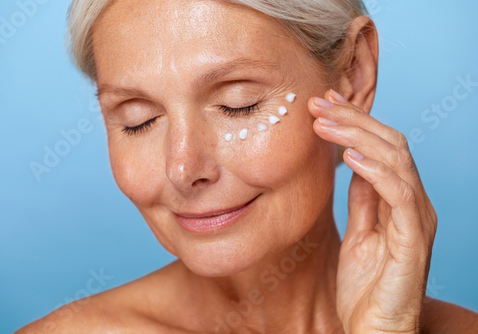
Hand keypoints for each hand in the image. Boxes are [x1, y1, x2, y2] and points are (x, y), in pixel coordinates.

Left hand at [309, 89, 437, 332]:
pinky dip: (374, 170)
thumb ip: (362, 199)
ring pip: (396, 159)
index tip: (322, 105)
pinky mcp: (413, 239)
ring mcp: (416, 219)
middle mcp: (413, 203)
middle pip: (390, 144)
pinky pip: (399, 194)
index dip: (353, 123)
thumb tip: (352, 163)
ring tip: (324, 122)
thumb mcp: (359, 233)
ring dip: (357, 135)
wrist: (375, 330)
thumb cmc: (367, 286)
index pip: (380, 147)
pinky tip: (348, 156)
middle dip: (353, 119)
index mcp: (399, 200)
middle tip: (318, 103)